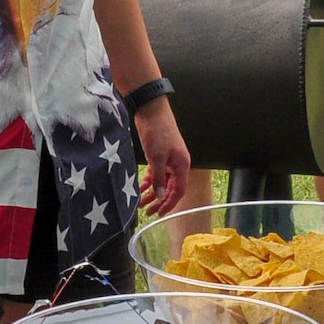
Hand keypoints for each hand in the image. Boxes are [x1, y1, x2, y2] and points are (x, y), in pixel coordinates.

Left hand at [132, 97, 190, 215]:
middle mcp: (177, 164)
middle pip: (170, 188)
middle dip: (159, 200)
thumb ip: (158, 178)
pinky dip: (149, 181)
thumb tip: (159, 196)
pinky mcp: (159, 156)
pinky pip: (156, 173)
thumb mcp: (156, 157)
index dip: (170, 203)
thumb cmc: (157, 131)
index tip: (159, 213)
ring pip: (162, 182)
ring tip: (140, 202)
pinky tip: (141, 187)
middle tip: (148, 211)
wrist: (151, 111)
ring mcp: (168, 160)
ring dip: (152, 192)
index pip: (179, 190)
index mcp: (182, 165)